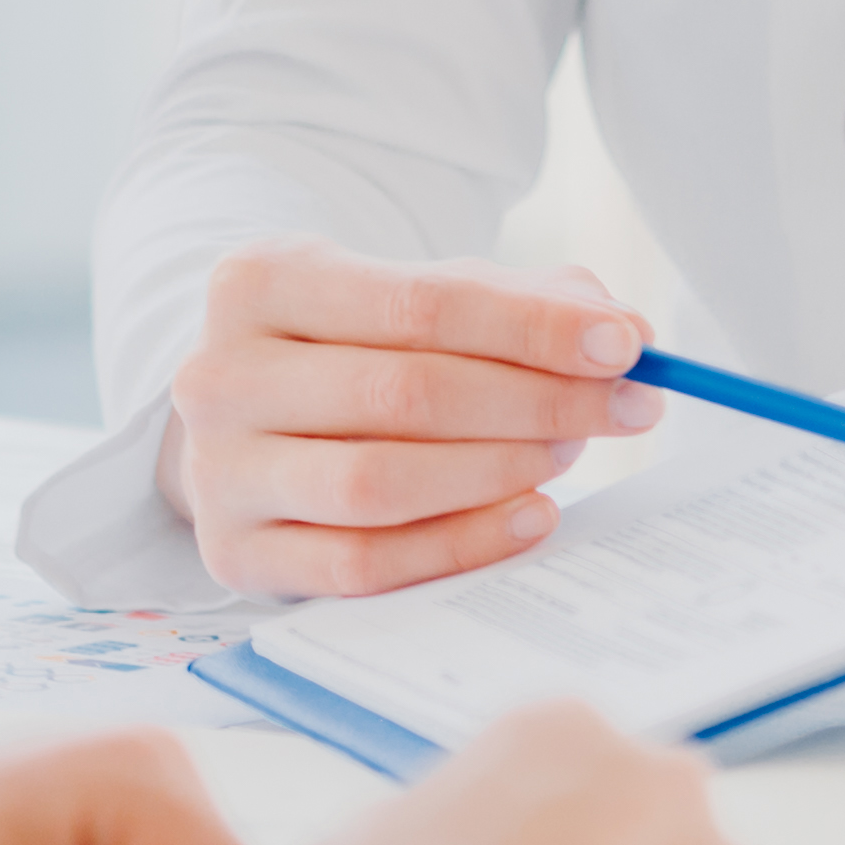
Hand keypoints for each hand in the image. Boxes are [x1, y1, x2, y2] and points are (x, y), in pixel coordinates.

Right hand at [156, 239, 664, 596]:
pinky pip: (363, 564)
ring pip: (379, 484)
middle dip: (536, 401)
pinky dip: (461, 545)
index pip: (421, 303)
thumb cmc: (352, 347)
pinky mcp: (235, 554)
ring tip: (566, 453)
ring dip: (498, 472)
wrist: (247, 421)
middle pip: (405, 393)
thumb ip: (521, 300)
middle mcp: (218, 374)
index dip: (532, 328)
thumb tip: (623, 329)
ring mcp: (219, 472)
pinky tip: (530, 516)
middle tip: (622, 408)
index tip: (625, 345)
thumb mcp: (418, 296)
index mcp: (257, 281)